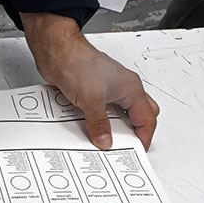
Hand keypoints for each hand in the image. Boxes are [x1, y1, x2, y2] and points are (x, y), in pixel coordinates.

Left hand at [21, 13, 158, 149]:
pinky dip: (94, 123)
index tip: (137, 151)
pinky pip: (98, 113)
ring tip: (102, 140)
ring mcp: (106, 90)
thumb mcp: (92, 100)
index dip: (144, 136)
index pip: (147, 118)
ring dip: (110, 128)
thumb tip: (105, 141)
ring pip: (116, 116)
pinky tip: (86, 129)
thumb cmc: (78, 63)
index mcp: (131, 88)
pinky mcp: (91, 92)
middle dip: (132, 133)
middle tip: (122, 147)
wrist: (56, 52)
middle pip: (137, 116)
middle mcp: (122, 89)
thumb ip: (100, 124)